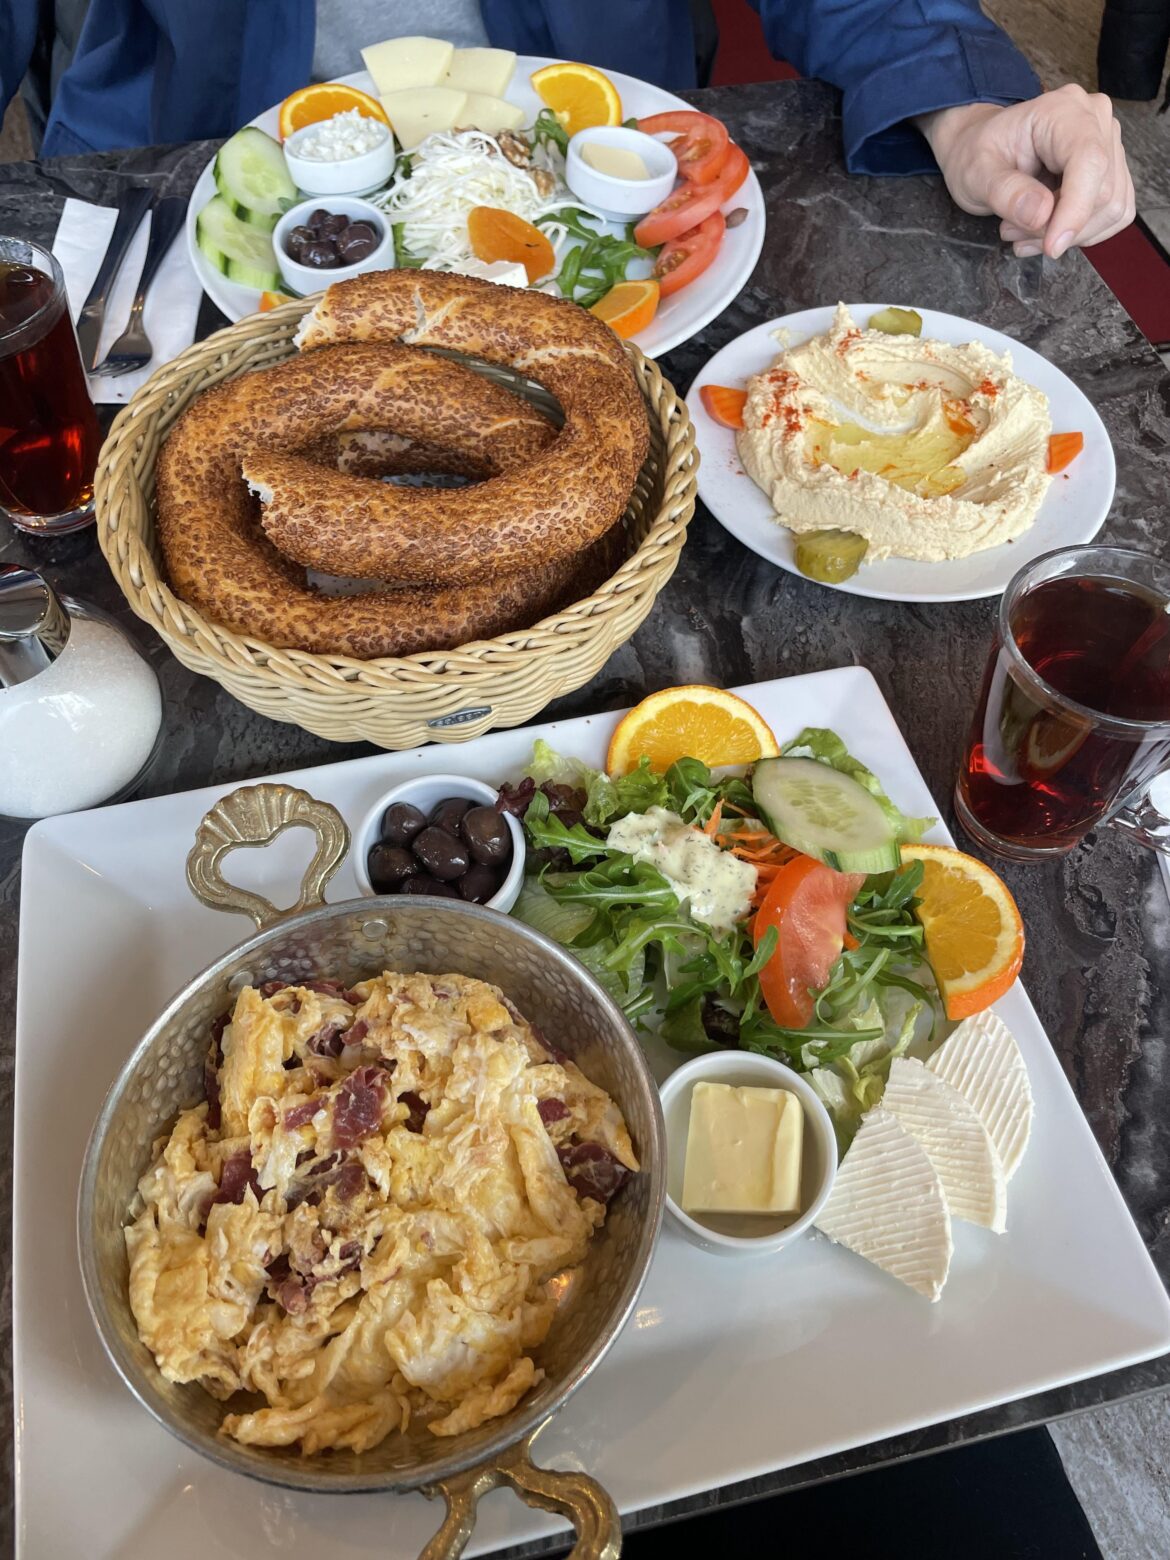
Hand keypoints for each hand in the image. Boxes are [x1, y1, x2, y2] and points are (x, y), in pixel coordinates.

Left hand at [916, 85, 1134, 257]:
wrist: (983, 148)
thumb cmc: (977, 154)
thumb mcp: (976, 173)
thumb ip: (1005, 193)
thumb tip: (1041, 214)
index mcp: (1063, 111)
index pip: (1090, 161)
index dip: (1076, 210)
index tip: (1051, 247)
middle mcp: (1095, 120)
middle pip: (1103, 192)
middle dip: (1059, 227)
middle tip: (1012, 231)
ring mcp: (1108, 144)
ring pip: (1111, 209)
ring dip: (1067, 234)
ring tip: (1021, 229)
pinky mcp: (1113, 170)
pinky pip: (1112, 214)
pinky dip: (1079, 233)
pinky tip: (1043, 229)